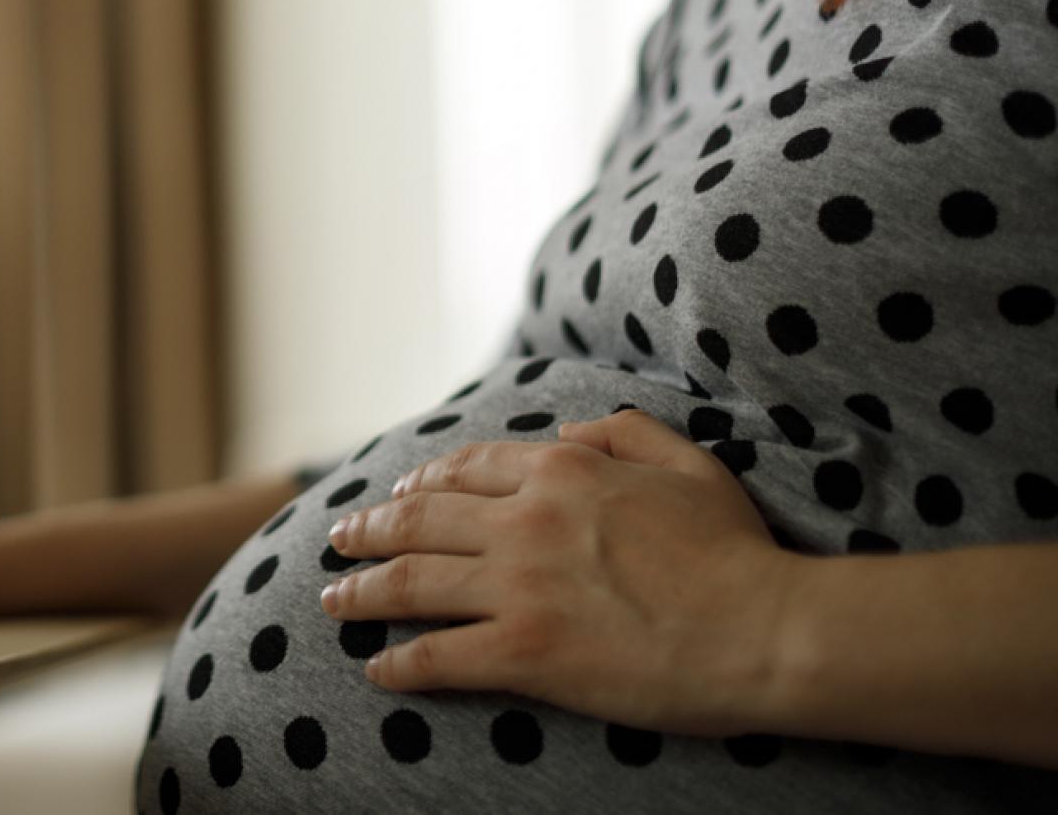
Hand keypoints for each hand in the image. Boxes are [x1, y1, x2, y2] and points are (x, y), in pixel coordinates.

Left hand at [318, 409, 802, 736]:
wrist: (765, 630)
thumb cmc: (737, 550)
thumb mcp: (686, 462)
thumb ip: (623, 431)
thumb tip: (568, 428)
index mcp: (562, 471)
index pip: (466, 469)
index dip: (420, 482)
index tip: (394, 494)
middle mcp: (526, 521)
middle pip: (419, 520)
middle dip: (367, 529)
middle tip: (338, 539)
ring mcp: (519, 588)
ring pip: (412, 582)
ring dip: (363, 591)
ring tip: (333, 599)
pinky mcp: (524, 653)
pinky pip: (438, 656)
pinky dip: (400, 663)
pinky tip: (378, 670)